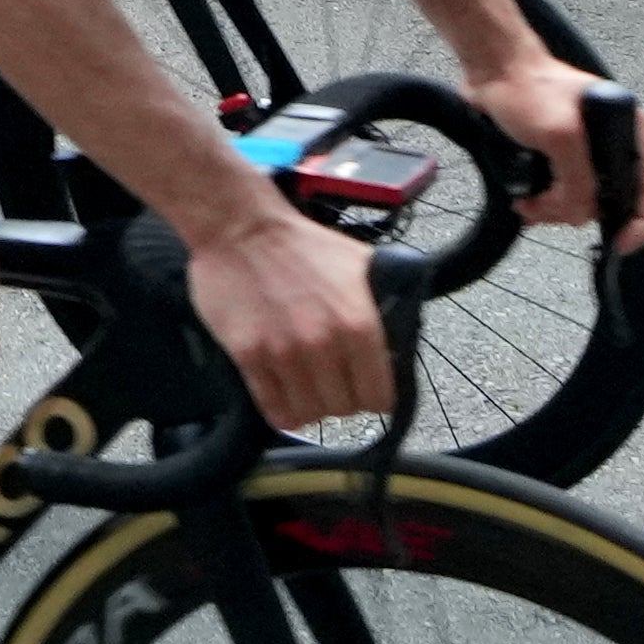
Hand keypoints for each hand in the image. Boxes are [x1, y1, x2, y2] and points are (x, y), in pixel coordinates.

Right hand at [184, 203, 399, 436]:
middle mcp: (325, 345)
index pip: (380, 398)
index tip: (361, 383)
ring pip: (309, 415)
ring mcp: (284, 353)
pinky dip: (281, 409)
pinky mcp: (248, 356)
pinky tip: (281, 393)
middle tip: (329, 379)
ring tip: (304, 385)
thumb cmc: (303, 246)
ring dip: (310, 405)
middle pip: (344, 409)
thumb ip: (387, 305)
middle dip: (340, 397)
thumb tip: (401, 342)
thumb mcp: (361, 266)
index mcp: (360, 325)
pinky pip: (274, 409)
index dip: (373, 393)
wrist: (241, 228)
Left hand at [472, 52, 643, 249]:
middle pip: (612, 199)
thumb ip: (579, 180)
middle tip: (546, 212)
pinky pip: (561, 191)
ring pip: (583, 199)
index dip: (639, 223)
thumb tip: (582, 214)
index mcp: (631, 131)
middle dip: (580, 213)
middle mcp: (616, 142)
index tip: (619, 244)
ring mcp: (588, 149)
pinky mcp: (561, 153)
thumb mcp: (562, 136)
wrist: (491, 68)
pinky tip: (526, 202)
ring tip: (528, 205)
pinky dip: (545, 202)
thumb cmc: (528, 88)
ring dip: (556, 209)